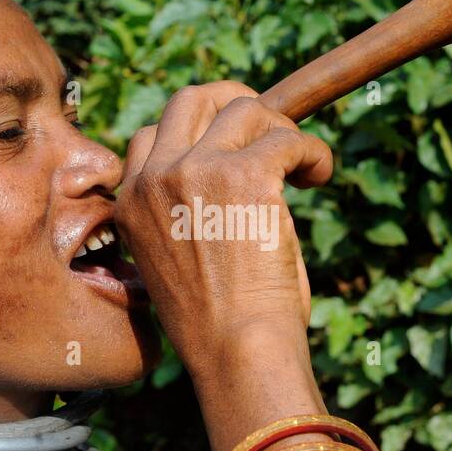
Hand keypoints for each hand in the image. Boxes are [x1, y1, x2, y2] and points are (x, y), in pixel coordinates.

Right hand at [115, 82, 332, 378]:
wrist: (236, 351)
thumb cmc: (216, 326)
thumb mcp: (172, 264)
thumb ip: (182, 217)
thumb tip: (229, 185)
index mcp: (130, 204)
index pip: (151, 134)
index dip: (197, 132)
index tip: (231, 149)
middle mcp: (155, 179)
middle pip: (192, 99)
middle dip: (235, 103)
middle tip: (271, 129)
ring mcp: (196, 170)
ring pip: (246, 111)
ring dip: (282, 132)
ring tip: (304, 167)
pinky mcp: (245, 174)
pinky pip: (289, 139)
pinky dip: (314, 153)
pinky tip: (321, 176)